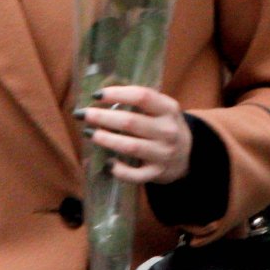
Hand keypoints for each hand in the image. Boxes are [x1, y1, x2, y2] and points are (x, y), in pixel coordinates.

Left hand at [77, 85, 192, 184]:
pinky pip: (134, 175)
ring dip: (105, 139)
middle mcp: (167, 130)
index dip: (117, 94)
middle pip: (130, 122)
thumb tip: (100, 96)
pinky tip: (108, 163)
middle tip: (82, 114)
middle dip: (102, 117)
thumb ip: (139, 102)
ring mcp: (163, 153)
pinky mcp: (156, 173)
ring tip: (89, 133)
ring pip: (129, 147)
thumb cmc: (164, 126)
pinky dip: (118, 170)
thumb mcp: (161, 109)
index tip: (96, 94)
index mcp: (169, 109)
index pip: (142, 96)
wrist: (188, 154)